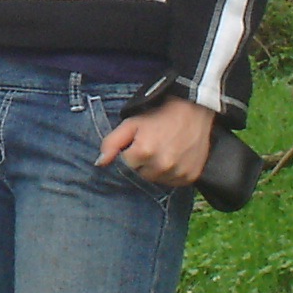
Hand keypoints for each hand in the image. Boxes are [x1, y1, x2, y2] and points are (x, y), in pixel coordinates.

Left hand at [97, 94, 214, 187]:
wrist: (193, 110)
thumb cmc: (159, 115)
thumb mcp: (131, 123)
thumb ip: (112, 143)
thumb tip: (99, 163)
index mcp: (143, 152)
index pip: (126, 165)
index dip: (131, 152)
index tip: (140, 141)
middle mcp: (161, 166)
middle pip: (141, 175)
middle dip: (143, 163)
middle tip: (153, 145)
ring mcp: (177, 172)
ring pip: (157, 180)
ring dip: (157, 170)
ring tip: (164, 150)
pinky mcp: (190, 177)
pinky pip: (173, 182)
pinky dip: (171, 174)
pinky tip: (175, 157)